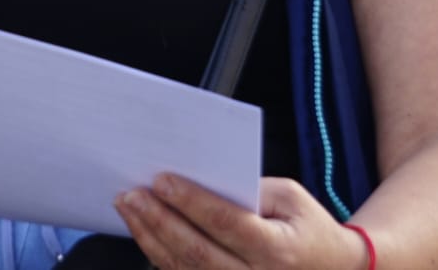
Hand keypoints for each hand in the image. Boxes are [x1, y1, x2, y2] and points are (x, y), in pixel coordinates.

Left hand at [116, 174, 368, 268]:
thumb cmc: (308, 229)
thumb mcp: (291, 197)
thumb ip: (249, 189)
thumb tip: (199, 180)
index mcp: (279, 250)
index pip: (227, 224)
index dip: (192, 202)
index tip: (162, 180)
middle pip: (198, 251)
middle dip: (159, 220)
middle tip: (131, 194)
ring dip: (151, 237)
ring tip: (129, 208)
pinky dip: (160, 257)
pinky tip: (144, 233)